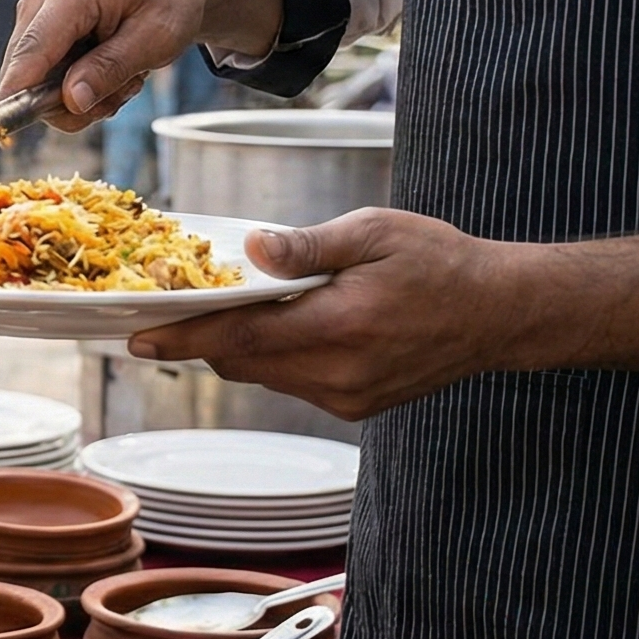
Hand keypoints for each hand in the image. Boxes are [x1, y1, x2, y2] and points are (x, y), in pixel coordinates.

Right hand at [0, 0, 281, 131]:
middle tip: (123, 93)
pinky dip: (75, 86)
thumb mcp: (157, 37)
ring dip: (79, 95)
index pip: (31, 52)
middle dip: (72, 100)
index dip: (17, 94)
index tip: (6, 130)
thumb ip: (111, 68)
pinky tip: (108, 70)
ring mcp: (35, 11)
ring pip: (34, 81)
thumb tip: (71, 101)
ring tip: (123, 77)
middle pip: (26, 74)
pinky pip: (42, 75)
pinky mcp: (38, 25)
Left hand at [128, 209, 531, 420]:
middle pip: (240, 362)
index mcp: (339, 328)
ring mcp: (347, 397)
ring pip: (263, 375)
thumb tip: (252, 248)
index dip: (181, 338)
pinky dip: (273, 356)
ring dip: (238, 346)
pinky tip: (278, 324)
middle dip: (201, 338)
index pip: (237, 339)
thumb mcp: (374, 233)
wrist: (502, 313)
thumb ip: (307, 247)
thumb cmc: (440, 261)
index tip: (136, 337)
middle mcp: (338, 374)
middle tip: (167, 309)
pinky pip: (292, 383)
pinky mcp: (357, 406)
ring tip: (222, 309)